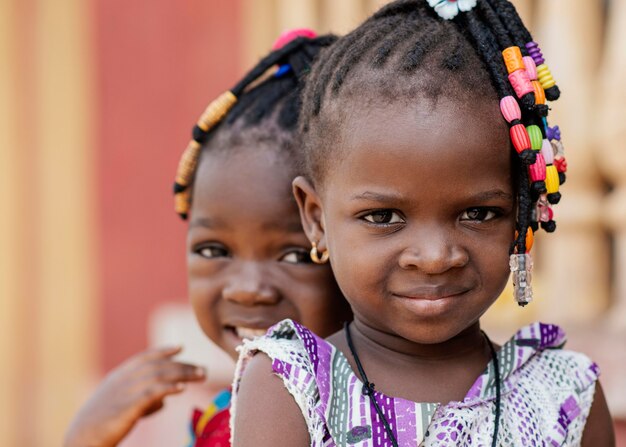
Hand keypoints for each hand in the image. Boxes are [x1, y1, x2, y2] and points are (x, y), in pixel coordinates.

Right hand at [64, 346, 205, 446]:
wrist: (82, 438)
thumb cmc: (102, 425)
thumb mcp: (122, 405)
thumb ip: (142, 399)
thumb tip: (164, 402)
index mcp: (119, 376)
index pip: (144, 358)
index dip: (163, 351)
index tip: (180, 347)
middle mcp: (123, 379)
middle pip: (158, 366)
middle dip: (183, 366)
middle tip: (203, 370)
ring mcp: (125, 391)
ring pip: (159, 376)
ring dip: (183, 374)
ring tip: (201, 376)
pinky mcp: (128, 407)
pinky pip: (151, 393)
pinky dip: (168, 388)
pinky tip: (182, 388)